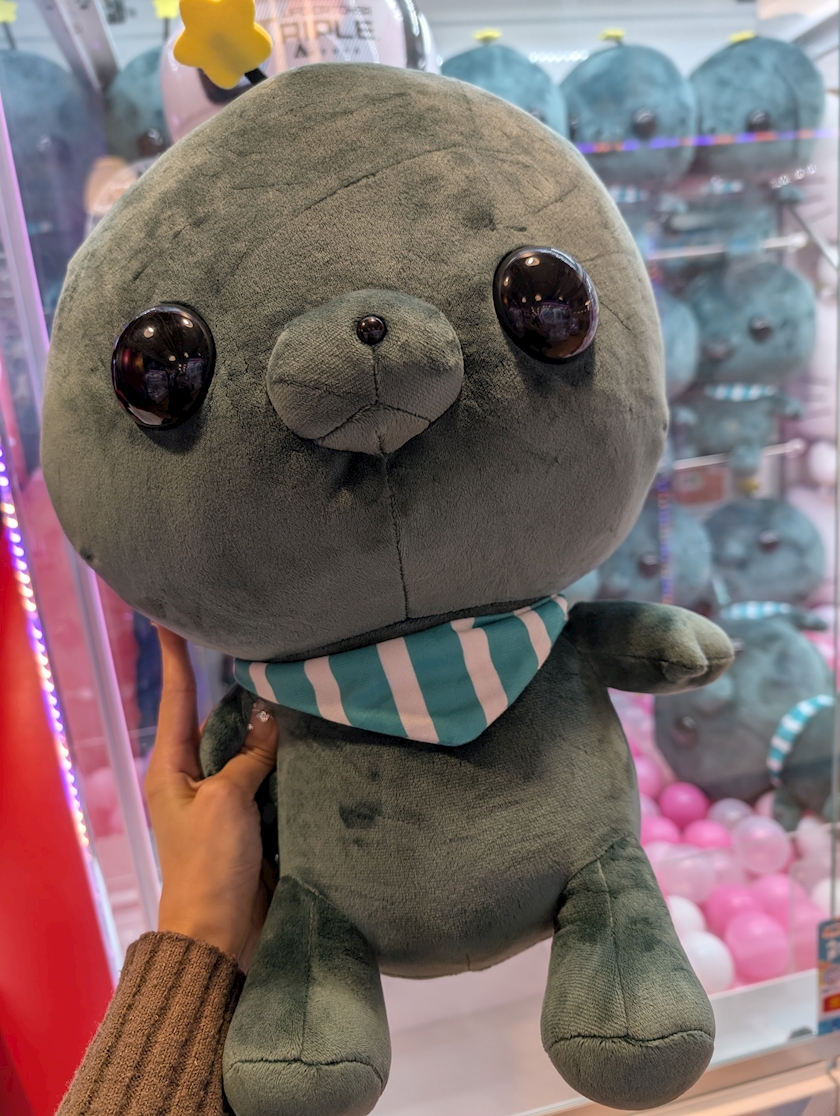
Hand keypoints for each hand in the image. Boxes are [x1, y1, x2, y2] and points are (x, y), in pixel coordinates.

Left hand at [145, 627, 277, 970]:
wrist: (221, 933)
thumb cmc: (210, 863)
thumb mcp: (227, 800)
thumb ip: (248, 756)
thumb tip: (271, 718)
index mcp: (170, 768)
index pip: (177, 699)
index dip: (177, 658)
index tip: (170, 619)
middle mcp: (193, 777)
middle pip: (215, 720)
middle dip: (236, 689)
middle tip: (261, 647)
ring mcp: (223, 798)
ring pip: (246, 747)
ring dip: (266, 726)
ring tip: (293, 682)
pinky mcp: (250, 819)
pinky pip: (267, 776)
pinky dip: (283, 758)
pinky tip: (308, 735)